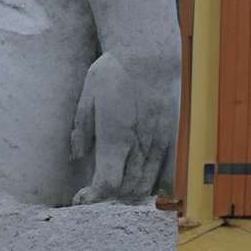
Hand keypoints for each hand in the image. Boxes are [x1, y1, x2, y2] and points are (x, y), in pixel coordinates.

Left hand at [70, 48, 179, 203]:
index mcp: (115, 138)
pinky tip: (142, 178)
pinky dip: (155, 184)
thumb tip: (77, 156)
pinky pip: (169, 174)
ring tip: (116, 182)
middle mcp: (140, 145)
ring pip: (147, 186)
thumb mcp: (86, 97)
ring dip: (129, 191)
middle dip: (108, 196)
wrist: (150, 53)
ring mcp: (160, 143)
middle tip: (95, 188)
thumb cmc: (115, 71)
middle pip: (126, 191)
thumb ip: (82, 130)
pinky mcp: (174, 138)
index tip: (82, 196)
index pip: (108, 185)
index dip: (94, 197)